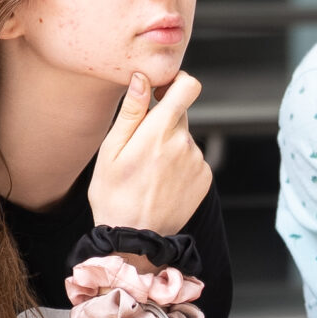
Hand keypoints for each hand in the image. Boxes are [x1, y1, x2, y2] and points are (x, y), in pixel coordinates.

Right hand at [87, 71, 210, 236]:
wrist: (134, 238)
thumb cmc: (114, 195)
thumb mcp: (111, 151)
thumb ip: (131, 111)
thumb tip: (142, 78)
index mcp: (160, 132)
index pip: (187, 87)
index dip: (175, 82)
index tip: (159, 93)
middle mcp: (185, 143)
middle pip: (180, 114)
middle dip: (162, 122)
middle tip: (140, 148)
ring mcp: (198, 161)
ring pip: (184, 138)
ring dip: (169, 146)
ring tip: (148, 172)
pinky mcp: (205, 177)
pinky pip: (192, 158)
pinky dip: (179, 164)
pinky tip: (161, 182)